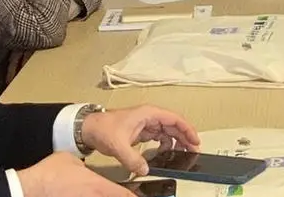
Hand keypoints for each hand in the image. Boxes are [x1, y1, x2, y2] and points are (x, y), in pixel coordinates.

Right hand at [15, 153, 132, 196]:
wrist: (30, 187)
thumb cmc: (49, 173)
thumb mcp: (71, 161)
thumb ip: (84, 167)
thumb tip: (85, 170)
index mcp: (98, 186)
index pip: (124, 195)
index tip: (140, 196)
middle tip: (129, 194)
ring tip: (106, 193)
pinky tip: (87, 195)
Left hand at [80, 103, 201, 177]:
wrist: (88, 128)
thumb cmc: (103, 128)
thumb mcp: (119, 145)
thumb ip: (133, 159)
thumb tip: (146, 169)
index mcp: (149, 113)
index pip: (175, 119)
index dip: (187, 130)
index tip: (195, 141)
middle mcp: (150, 116)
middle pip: (174, 125)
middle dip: (185, 137)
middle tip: (194, 151)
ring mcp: (146, 123)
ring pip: (168, 132)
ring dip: (177, 141)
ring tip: (183, 154)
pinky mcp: (142, 131)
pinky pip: (159, 137)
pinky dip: (166, 144)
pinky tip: (167, 153)